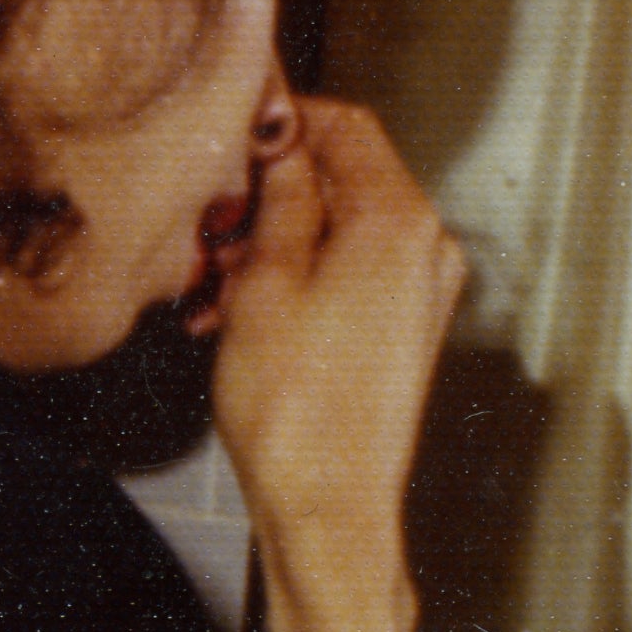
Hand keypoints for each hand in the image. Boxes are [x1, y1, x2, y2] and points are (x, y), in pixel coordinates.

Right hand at [208, 97, 467, 560]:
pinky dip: (294, 281)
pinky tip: (238, 315)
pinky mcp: (401, 332)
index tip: (232, 129)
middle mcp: (424, 248)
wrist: (330, 511)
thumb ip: (279, 198)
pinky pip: (345, 277)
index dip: (285, 120)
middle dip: (268, 196)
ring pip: (336, 232)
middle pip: (343, 179)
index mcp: (398, 221)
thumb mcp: (265, 283)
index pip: (347, 126)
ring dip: (270, 245)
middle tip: (207, 229)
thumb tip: (279, 138)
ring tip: (211, 288)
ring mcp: (418, 292)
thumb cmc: (299, 413)